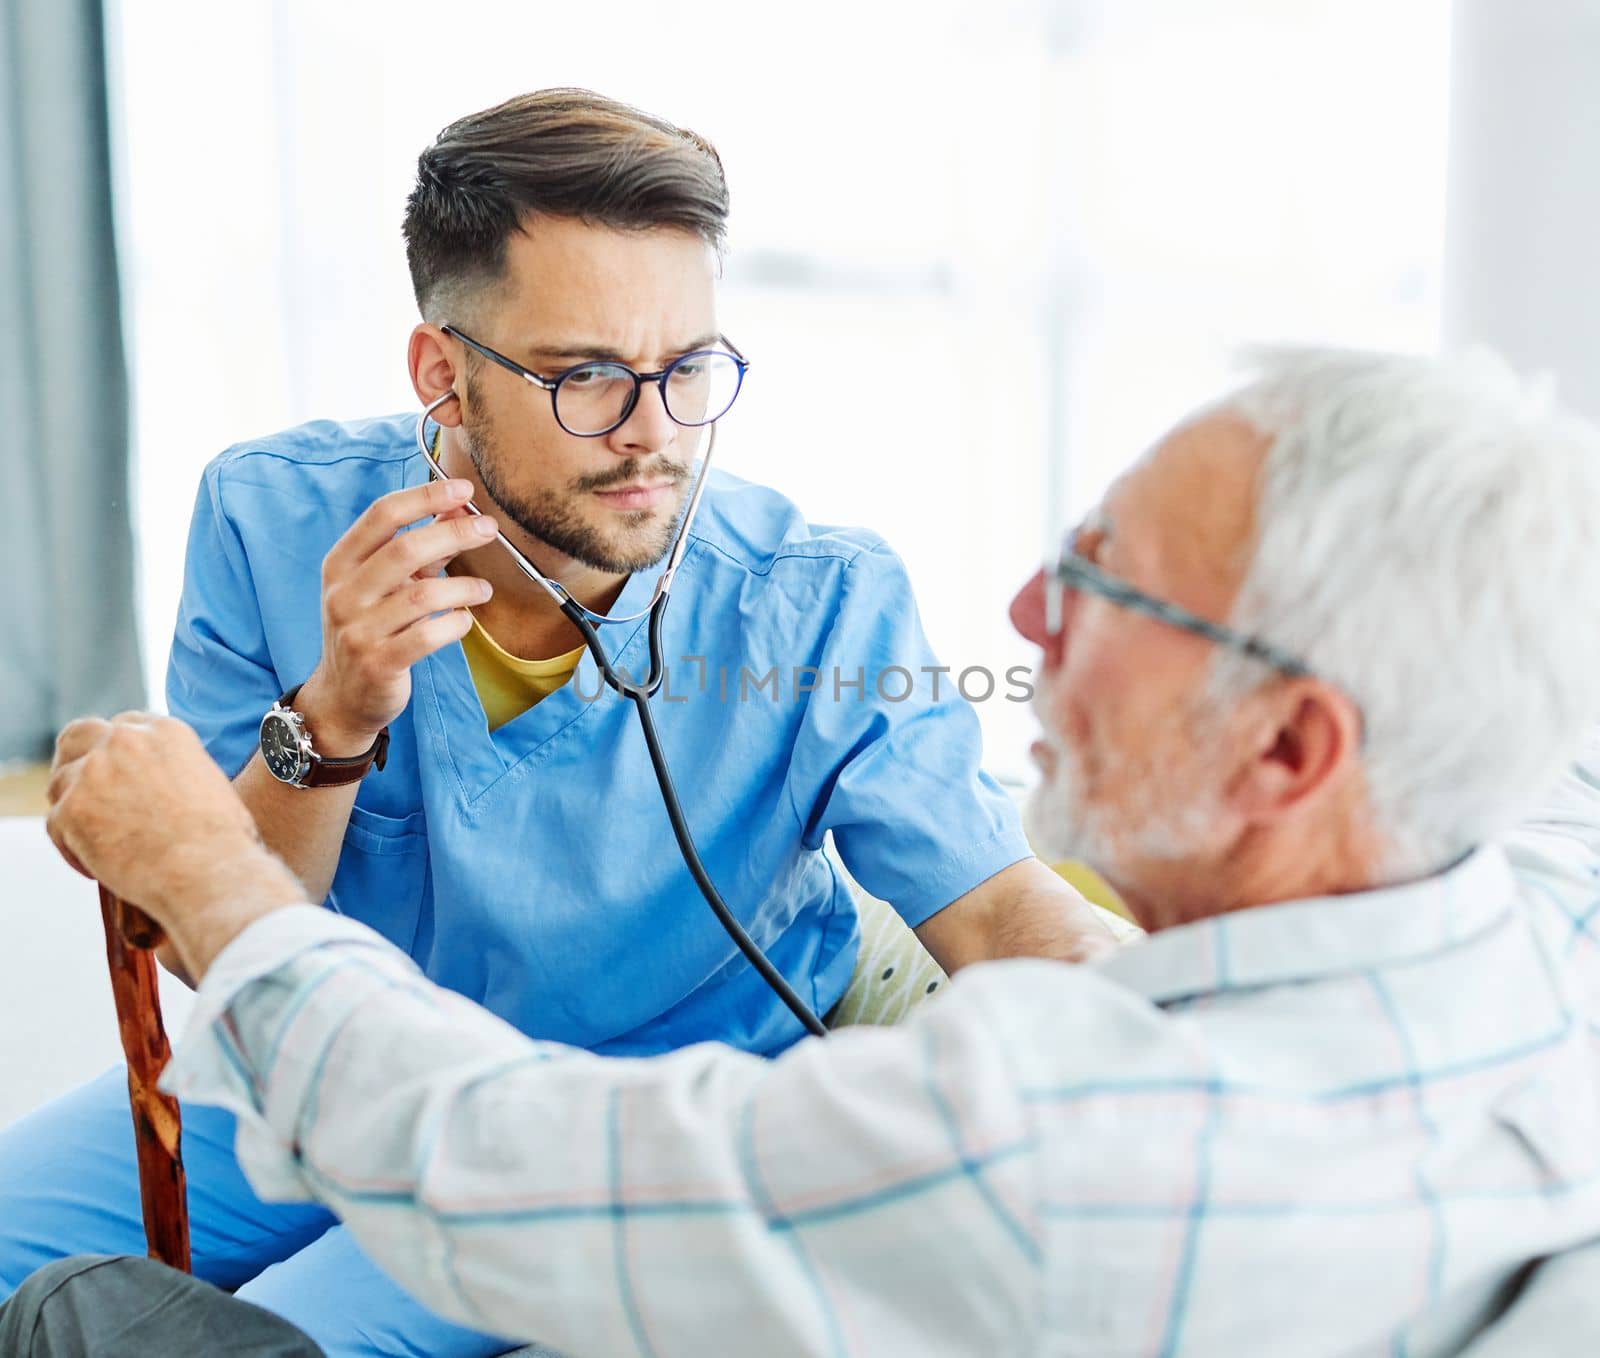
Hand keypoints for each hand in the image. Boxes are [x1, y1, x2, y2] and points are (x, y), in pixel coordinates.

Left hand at [47, 715, 301, 974]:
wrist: (208, 871)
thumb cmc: (221, 842)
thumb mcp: (208, 784)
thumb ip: (174, 771)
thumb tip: (153, 790)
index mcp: (166, 732)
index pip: (126, 725)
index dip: (118, 751)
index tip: (120, 774)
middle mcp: (125, 741)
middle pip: (80, 734)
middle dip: (77, 758)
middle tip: (85, 790)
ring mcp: (93, 773)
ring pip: (60, 783)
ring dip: (73, 808)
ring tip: (97, 839)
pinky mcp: (71, 810)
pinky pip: (56, 826)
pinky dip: (72, 848)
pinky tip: (96, 868)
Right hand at [299, 479, 498, 750]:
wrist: (343, 695)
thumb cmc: (370, 628)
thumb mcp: (383, 585)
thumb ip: (421, 549)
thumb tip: (460, 509)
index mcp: (341, 563)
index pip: (382, 515)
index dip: (425, 497)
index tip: (463, 489)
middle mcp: (343, 593)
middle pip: (404, 549)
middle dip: (453, 533)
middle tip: (488, 529)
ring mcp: (358, 630)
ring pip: (422, 595)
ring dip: (463, 586)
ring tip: (482, 589)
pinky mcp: (379, 663)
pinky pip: (428, 636)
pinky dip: (455, 623)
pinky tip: (464, 620)